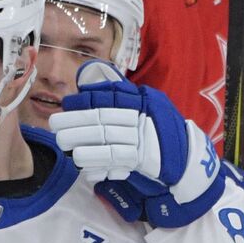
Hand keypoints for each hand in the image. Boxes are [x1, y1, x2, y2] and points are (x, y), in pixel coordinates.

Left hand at [51, 60, 222, 227]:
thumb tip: (88, 81)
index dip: (87, 99)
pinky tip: (81, 161)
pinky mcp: (146, 158)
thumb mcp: (147, 107)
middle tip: (55, 124)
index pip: (111, 96)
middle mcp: (144, 115)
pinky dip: (97, 159)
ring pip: (107, 136)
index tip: (67, 103)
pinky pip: (116, 157)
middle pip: (104, 116)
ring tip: (63, 143)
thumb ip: (121, 96)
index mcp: (143, 100)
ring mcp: (146, 137)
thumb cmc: (162, 133)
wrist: (188, 160)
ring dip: (82, 140)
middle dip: (77, 120)